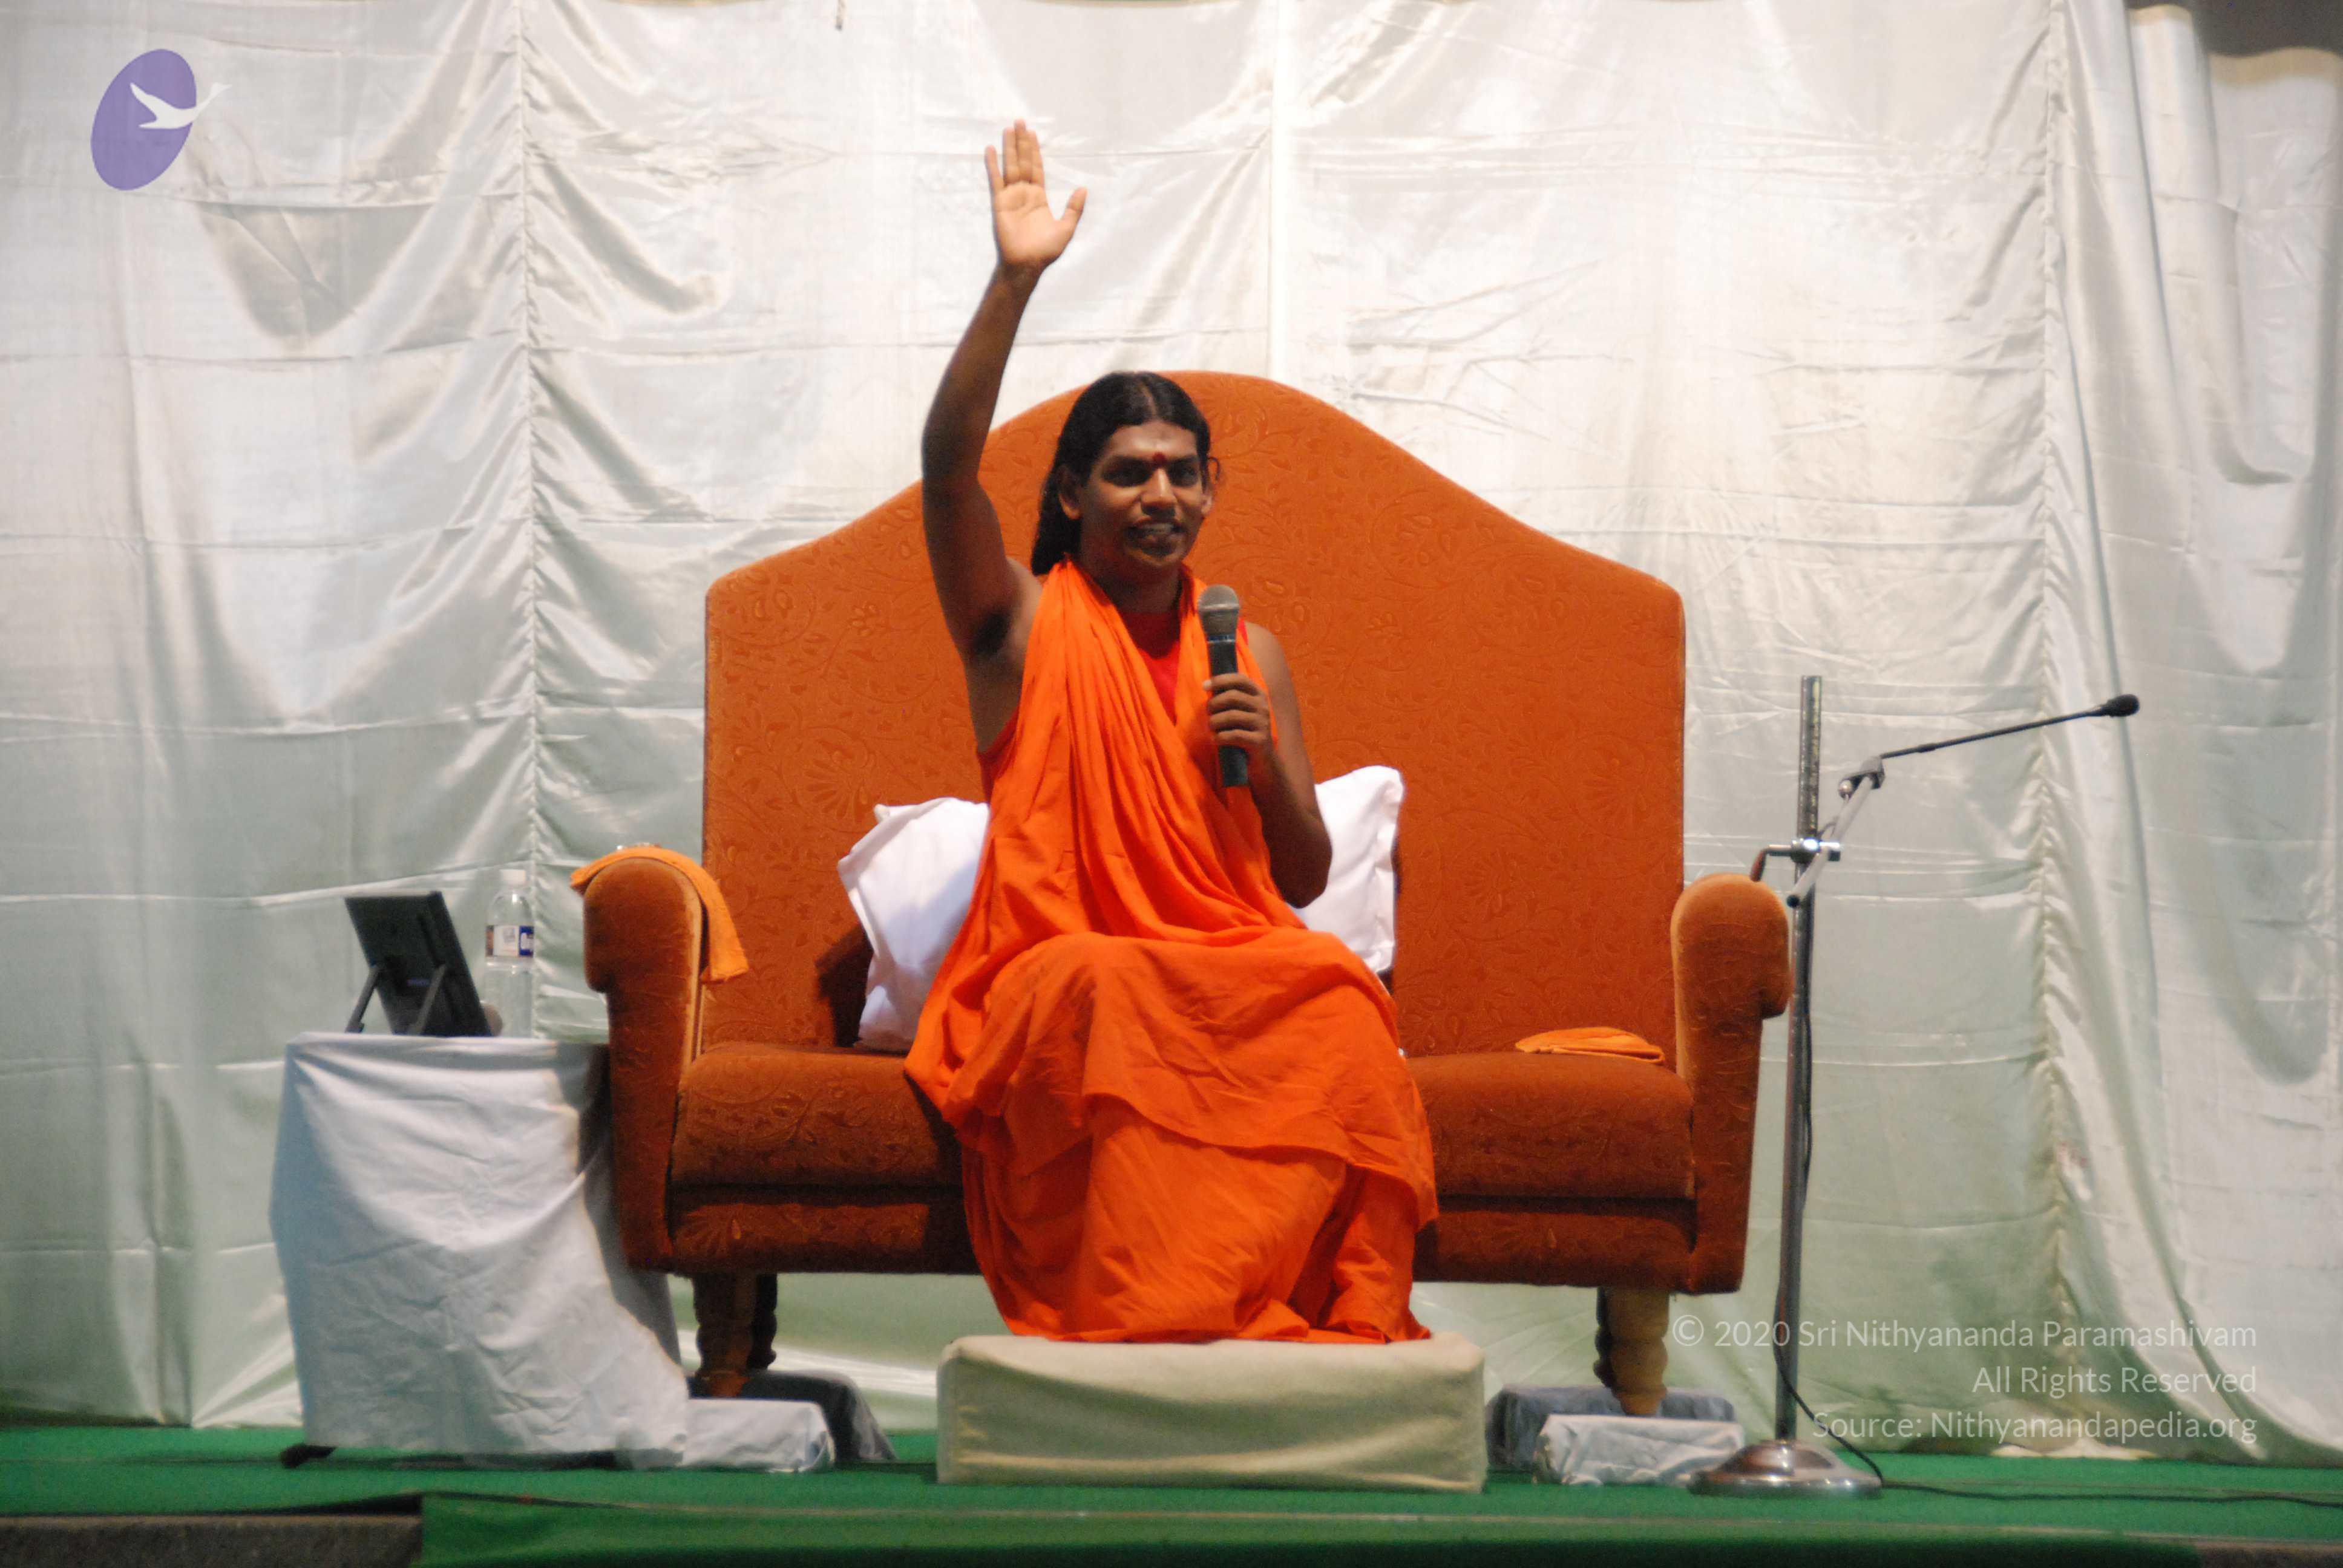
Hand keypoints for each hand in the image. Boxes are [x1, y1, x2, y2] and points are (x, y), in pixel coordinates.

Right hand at [986, 120, 1085, 283]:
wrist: (1027, 263)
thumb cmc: (1046, 250)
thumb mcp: (1067, 228)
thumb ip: (1074, 208)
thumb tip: (1084, 188)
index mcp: (1039, 197)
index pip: (1036, 168)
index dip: (1035, 151)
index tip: (1032, 133)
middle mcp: (1024, 193)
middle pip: (1023, 161)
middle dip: (1021, 142)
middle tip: (1020, 122)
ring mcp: (1011, 196)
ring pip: (1011, 166)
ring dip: (1009, 148)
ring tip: (1008, 129)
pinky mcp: (1000, 203)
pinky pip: (996, 180)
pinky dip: (993, 165)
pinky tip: (991, 150)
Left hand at [1205, 672, 1276, 766]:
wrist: (1262, 759)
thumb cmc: (1245, 731)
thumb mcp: (1241, 711)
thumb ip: (1230, 698)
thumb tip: (1207, 686)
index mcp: (1258, 695)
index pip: (1240, 679)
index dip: (1220, 680)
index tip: (1204, 686)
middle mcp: (1263, 706)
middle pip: (1232, 697)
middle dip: (1214, 704)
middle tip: (1207, 713)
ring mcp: (1263, 723)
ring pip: (1231, 716)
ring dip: (1214, 722)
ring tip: (1211, 727)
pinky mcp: (1259, 741)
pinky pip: (1234, 735)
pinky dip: (1220, 737)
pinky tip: (1215, 739)